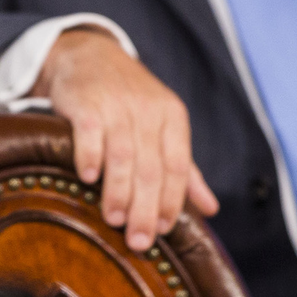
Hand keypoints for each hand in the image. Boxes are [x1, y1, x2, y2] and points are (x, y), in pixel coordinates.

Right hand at [35, 28, 218, 252]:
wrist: (89, 54)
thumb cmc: (129, 100)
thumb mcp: (162, 127)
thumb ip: (184, 170)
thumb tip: (211, 210)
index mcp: (172, 116)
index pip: (178, 166)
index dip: (172, 201)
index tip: (163, 231)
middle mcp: (147, 109)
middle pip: (151, 167)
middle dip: (145, 208)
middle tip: (138, 241)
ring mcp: (116, 105)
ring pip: (122, 155)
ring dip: (118, 191)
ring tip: (114, 220)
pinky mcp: (85, 102)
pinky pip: (90, 134)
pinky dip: (90, 157)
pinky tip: (87, 179)